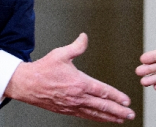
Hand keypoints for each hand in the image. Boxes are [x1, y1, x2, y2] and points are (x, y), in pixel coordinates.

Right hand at [4, 33, 134, 122]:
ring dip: (109, 117)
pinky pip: (84, 116)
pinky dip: (95, 118)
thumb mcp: (61, 54)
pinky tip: (101, 119)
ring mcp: (72, 105)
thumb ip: (77, 46)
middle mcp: (77, 97)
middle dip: (118, 111)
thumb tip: (84, 37)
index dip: (117, 97)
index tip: (127, 101)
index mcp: (79, 83)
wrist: (25, 84)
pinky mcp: (65, 110)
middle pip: (102, 106)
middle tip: (129, 114)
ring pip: (94, 113)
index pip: (103, 91)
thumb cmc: (42, 70)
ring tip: (120, 120)